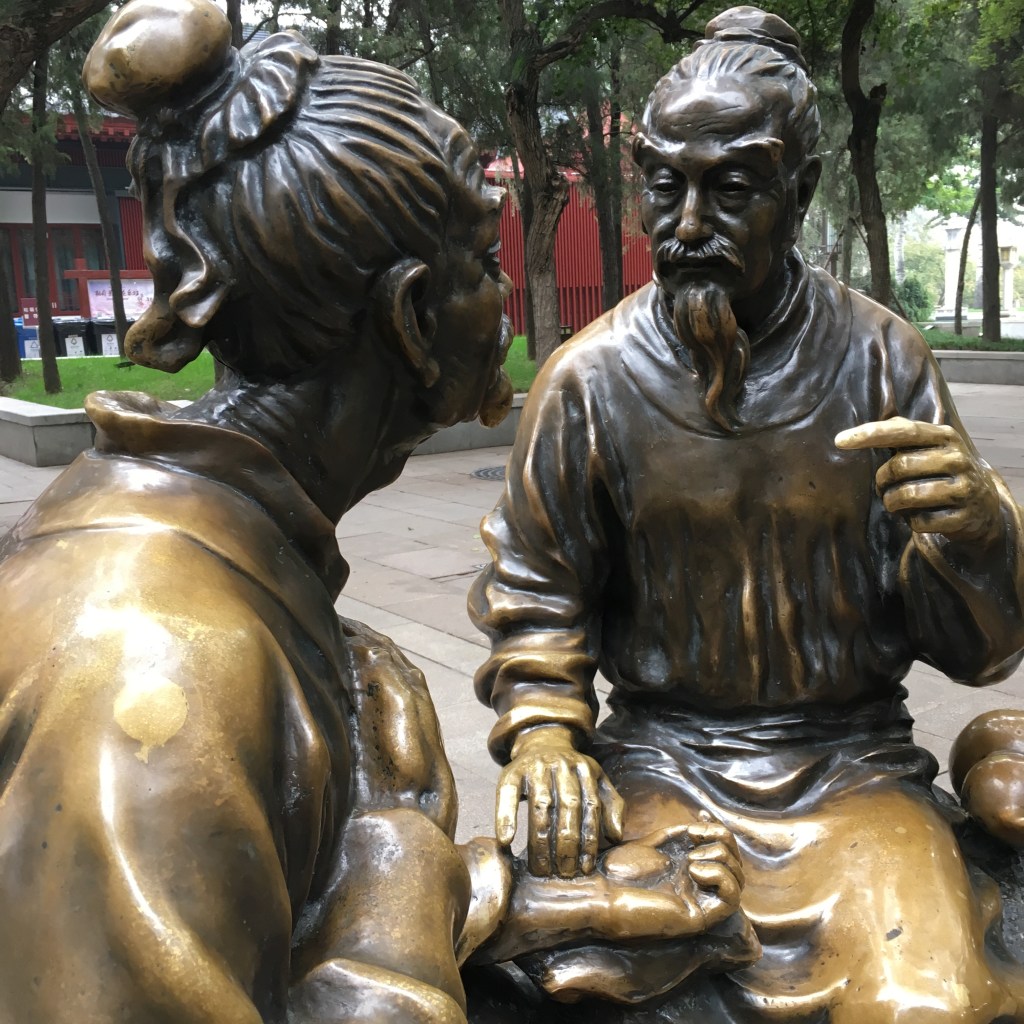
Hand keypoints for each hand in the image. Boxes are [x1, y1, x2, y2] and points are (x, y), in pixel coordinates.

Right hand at [496, 725, 623, 877]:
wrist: (542, 740)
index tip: (585, 867)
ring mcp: (536, 766)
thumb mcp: (595, 781)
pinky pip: (508, 795)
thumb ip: (610, 805)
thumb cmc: (570, 773)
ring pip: (540, 805)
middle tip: (564, 873)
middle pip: (567, 807)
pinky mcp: (512, 770)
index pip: (591, 807)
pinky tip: (506, 840)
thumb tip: (616, 837)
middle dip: (567, 844)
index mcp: (585, 769)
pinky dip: (506, 817)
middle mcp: (562, 765)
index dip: (590, 839)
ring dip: (540, 840)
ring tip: (540, 869)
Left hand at [601, 817, 744, 931]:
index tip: (701, 814)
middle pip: (736, 863)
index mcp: (690, 868)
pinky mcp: (699, 917)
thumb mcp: (657, 841)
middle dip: (722, 841)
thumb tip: (707, 821)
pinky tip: (694, 870)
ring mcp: (701, 901)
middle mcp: (699, 885)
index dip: (719, 829)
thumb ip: (683, 834)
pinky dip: (720, 876)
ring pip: (738, 880)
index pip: (724, 849)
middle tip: (693, 838)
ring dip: (720, 858)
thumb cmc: (622, 867)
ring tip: (691, 859)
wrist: (603, 891)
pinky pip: (730, 898)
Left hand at [835, 417, 1001, 543]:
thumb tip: (860, 429)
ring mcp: (964, 488)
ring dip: (893, 503)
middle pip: (898, 467)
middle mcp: (957, 458)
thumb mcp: (930, 448)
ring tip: (899, 502)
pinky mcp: (963, 516)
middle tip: (884, 487)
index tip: (840, 441)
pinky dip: (911, 522)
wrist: (984, 506)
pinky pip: (920, 521)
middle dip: (882, 481)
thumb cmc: (942, 472)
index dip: (870, 434)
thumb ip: (901, 436)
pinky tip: (920, 516)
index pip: (902, 431)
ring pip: (906, 495)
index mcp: (944, 436)